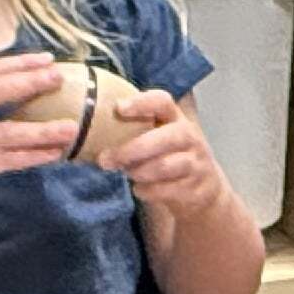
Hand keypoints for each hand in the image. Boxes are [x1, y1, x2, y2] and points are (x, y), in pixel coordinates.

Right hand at [0, 53, 79, 225]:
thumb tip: (14, 90)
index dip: (15, 64)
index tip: (45, 59)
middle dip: (27, 83)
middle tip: (58, 77)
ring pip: (3, 132)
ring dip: (40, 130)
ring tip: (70, 127)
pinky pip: (2, 161)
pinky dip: (29, 157)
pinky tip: (51, 155)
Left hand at [99, 88, 229, 215]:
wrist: (205, 189)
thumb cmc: (170, 157)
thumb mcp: (159, 138)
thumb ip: (135, 131)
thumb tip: (88, 132)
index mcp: (176, 119)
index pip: (163, 102)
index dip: (142, 102)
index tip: (118, 108)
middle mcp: (189, 137)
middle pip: (164, 138)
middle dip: (131, 149)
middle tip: (104, 159)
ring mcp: (196, 163)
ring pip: (165, 166)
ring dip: (139, 172)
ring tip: (127, 174)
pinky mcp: (196, 187)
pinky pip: (167, 190)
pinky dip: (148, 191)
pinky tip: (140, 190)